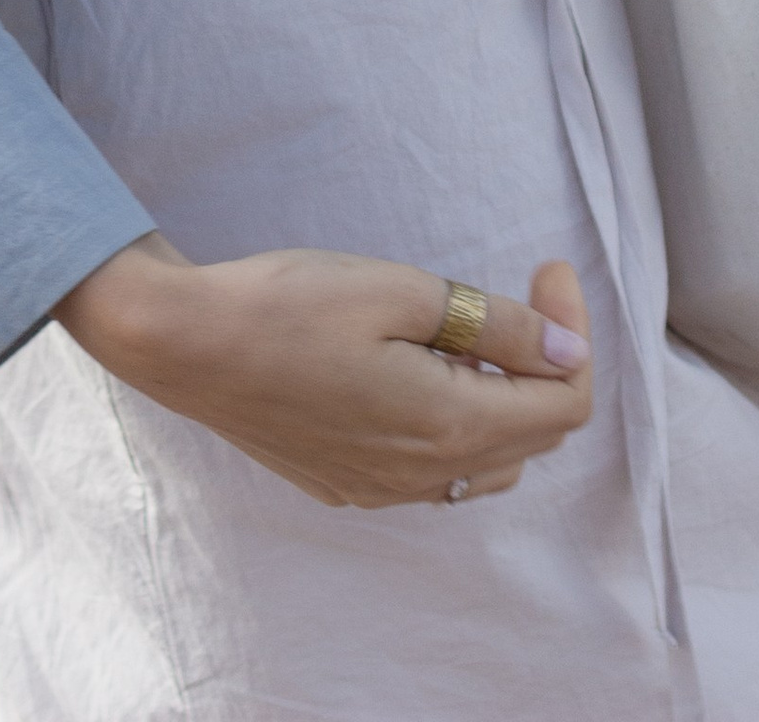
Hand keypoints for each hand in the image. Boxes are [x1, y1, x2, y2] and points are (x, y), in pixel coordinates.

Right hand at [55, 235, 593, 508]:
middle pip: (532, 436)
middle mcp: (420, 478)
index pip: (563, 405)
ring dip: (500, 397)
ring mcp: (379, 490)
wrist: (186, 344)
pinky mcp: (344, 484)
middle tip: (518, 287)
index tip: (547, 269)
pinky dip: (453, 420)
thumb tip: (569, 351)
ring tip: (464, 329)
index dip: (573, 332)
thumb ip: (498, 327)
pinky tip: (416, 364)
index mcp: (447, 429)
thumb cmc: (291, 304)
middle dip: (543, 360)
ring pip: (485, 461)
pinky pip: (431, 468)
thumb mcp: (404, 293)